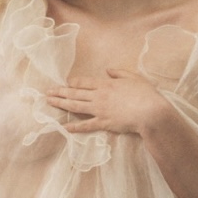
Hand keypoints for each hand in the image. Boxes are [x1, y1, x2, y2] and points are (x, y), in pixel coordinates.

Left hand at [46, 69, 171, 134]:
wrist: (150, 112)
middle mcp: (99, 96)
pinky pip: (86, 125)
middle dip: (60, 92)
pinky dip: (74, 126)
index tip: (65, 83)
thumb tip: (108, 70)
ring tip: (50, 102)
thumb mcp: (134, 77)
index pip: (85, 82)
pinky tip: (64, 127)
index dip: (73, 82)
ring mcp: (100, 110)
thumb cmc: (145, 94)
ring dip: (61, 104)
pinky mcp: (104, 123)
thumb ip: (119, 73)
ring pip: (76, 106)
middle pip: (75, 93)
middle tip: (48, 92)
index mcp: (106, 84)